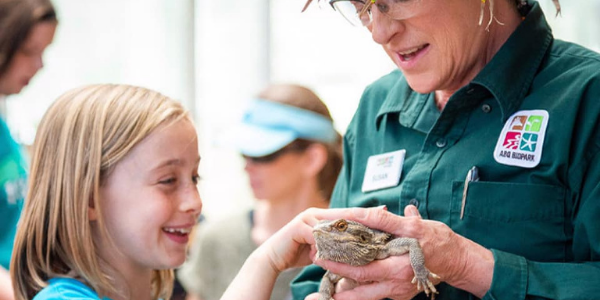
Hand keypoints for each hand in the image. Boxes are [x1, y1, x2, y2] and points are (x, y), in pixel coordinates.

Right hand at [260, 206, 390, 272]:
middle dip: (363, 216)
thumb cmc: (298, 253)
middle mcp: (315, 213)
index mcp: (322, 216)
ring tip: (370, 234)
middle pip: (343, 214)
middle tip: (383, 216)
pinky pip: (319, 235)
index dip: (365, 213)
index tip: (384, 212)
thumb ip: (335, 245)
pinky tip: (345, 247)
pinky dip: (331, 242)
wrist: (272, 259)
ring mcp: (306, 218)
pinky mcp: (298, 227)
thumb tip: (357, 248)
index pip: (347, 213)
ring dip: (350, 230)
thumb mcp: (321, 248)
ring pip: (333, 224)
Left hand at [313, 205, 494, 299]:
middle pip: (359, 286)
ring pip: (366, 296)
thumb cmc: (438, 241)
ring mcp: (398, 291)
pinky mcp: (401, 294)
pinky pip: (376, 295)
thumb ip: (387, 221)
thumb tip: (364, 212)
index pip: (361, 268)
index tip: (321, 254)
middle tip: (319, 266)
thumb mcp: (414, 226)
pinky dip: (361, 291)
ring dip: (346, 291)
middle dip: (336, 279)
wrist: (459, 261)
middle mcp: (396, 283)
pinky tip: (346, 286)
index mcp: (397, 267)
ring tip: (327, 285)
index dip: (339, 263)